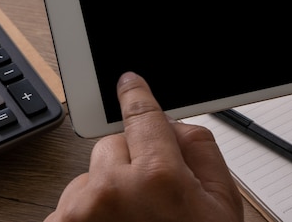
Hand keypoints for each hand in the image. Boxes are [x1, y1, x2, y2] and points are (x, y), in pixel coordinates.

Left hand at [45, 72, 242, 221]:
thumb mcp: (222, 205)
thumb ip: (201, 151)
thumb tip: (173, 125)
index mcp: (157, 177)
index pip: (142, 115)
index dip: (136, 94)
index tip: (127, 82)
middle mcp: (111, 189)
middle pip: (113, 145)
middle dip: (128, 160)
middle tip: (147, 196)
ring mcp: (78, 213)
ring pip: (88, 175)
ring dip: (104, 191)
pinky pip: (69, 204)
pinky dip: (85, 213)